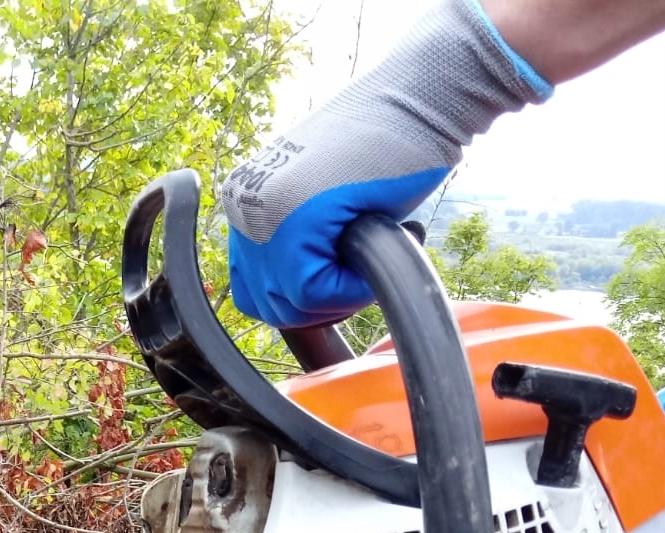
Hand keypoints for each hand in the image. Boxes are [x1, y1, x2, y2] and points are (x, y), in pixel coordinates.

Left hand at [218, 0, 548, 327]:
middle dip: (322, 302)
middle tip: (362, 269)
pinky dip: (351, 289)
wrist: (421, 97)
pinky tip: (380, 247)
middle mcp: (243, 205)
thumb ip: (298, 236)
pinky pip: (313, 290)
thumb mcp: (323, 194)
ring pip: (290, 301)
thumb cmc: (386, 144)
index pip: (257, 288)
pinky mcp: (296, 215)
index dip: (308, 297)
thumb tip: (293, 295)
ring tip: (370, 258)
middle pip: (270, 302)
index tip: (349, 266)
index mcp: (243, 199)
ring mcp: (264, 211)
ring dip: (337, 296)